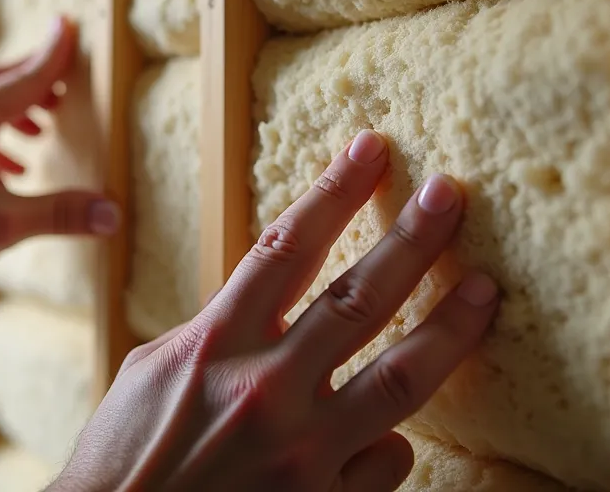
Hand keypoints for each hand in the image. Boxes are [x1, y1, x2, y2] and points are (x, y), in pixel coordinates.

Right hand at [52, 130, 499, 491]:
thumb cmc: (123, 456)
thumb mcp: (153, 370)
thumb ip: (217, 332)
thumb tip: (267, 308)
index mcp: (215, 343)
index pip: (287, 247)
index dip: (335, 192)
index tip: (373, 150)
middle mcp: (265, 389)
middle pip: (360, 299)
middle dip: (414, 239)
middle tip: (452, 193)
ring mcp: (301, 451)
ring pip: (400, 379)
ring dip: (451, 329)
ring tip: (486, 291)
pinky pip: (385, 462)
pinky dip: (388, 443)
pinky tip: (384, 434)